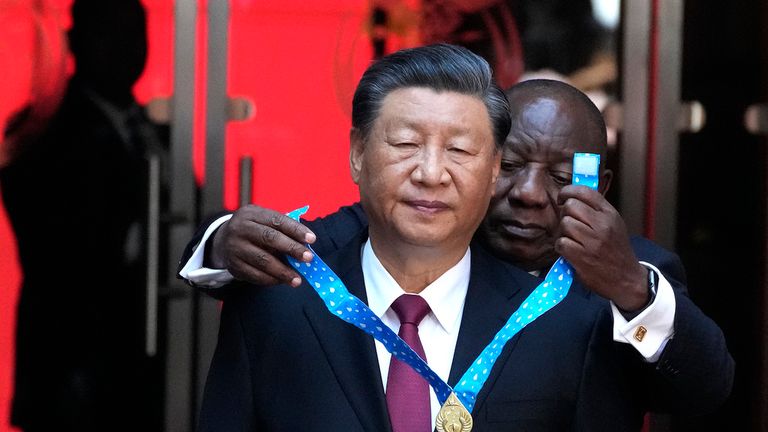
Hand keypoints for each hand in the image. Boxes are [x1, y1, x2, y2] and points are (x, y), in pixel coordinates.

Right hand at [209, 205, 316, 286]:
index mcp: (251, 213)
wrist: (223, 241)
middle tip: (308, 258)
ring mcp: (234, 247)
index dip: (296, 230)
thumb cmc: (254, 231)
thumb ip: (282, 230)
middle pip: (269, 238)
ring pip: (262, 260)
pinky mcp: (233, 265)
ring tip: (297, 279)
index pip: (277, 220)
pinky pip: (254, 275)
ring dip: (283, 271)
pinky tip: (282, 281)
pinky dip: (271, 280)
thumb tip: (306, 245)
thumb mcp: (263, 221)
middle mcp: (240, 228)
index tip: (312, 239)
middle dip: (291, 248)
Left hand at [555, 185, 648, 310]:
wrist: (626, 279)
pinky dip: (562, 247)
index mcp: (610, 214)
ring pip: (565, 224)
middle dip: (565, 214)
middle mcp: (603, 225)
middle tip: (570, 224)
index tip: (562, 198)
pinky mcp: (582, 257)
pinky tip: (570, 251)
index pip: (585, 192)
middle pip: (571, 206)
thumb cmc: (616, 250)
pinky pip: (561, 243)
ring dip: (564, 232)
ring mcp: (592, 241)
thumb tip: (573, 195)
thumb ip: (596, 210)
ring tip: (573, 240)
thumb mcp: (613, 224)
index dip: (568, 191)